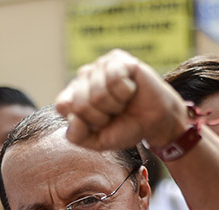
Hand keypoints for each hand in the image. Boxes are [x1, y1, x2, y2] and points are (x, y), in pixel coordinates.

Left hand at [55, 49, 188, 151]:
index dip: (84, 121)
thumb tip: (72, 116)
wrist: (155, 122)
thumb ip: (76, 136)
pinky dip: (125, 92)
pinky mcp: (117, 59)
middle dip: (101, 117)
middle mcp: (83, 78)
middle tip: (115, 114)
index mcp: (73, 96)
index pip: (63, 106)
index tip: (99, 124)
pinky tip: (131, 90)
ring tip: (123, 103)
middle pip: (80, 103)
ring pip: (98, 93)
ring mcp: (99, 66)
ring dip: (115, 105)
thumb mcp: (97, 141)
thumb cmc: (125, 127)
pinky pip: (115, 79)